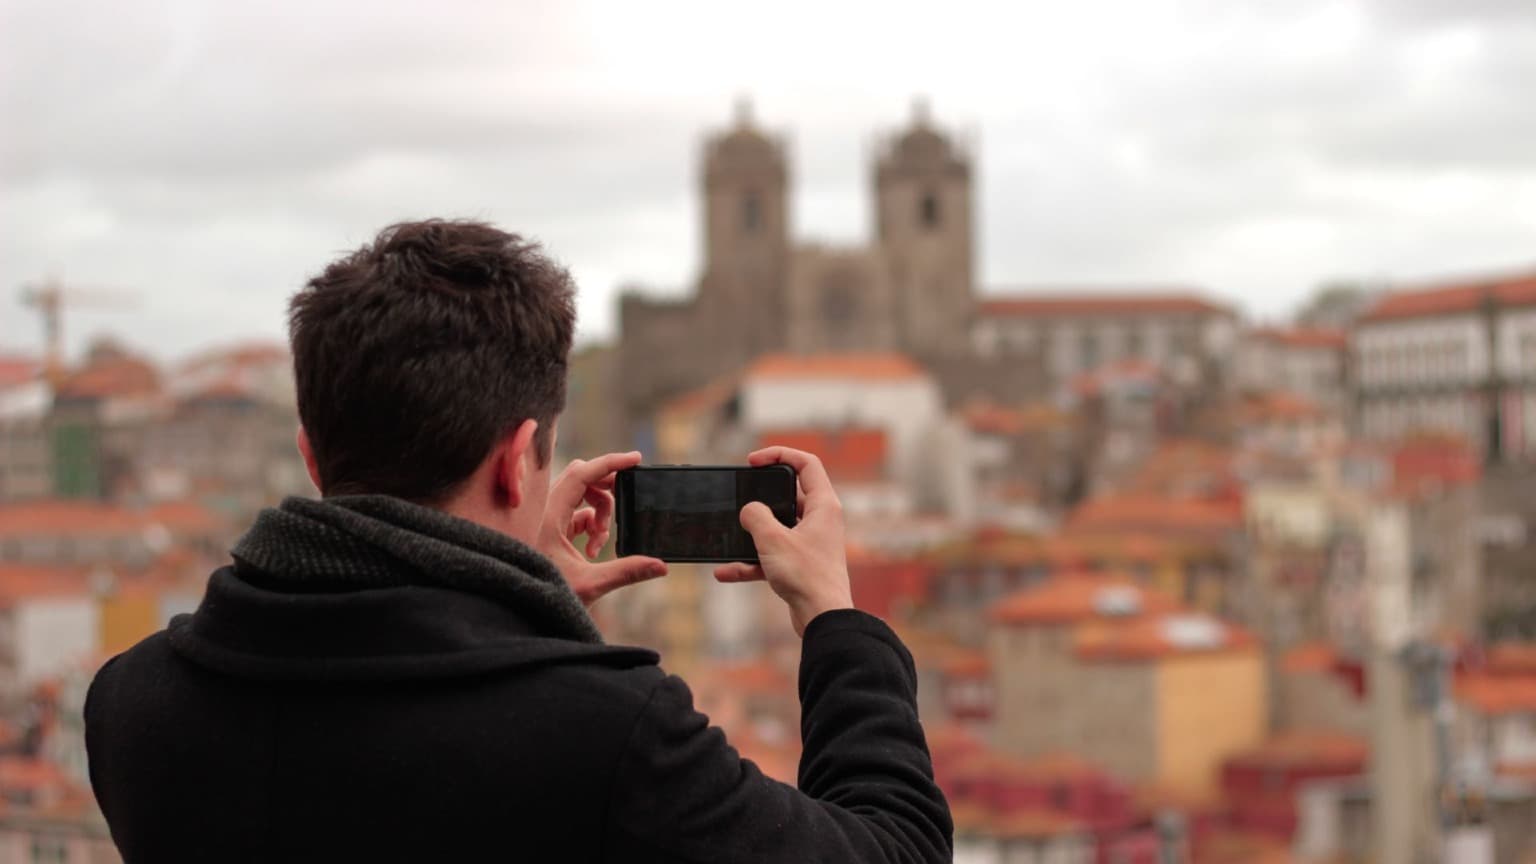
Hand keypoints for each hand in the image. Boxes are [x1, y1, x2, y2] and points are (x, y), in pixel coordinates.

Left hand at [538, 451, 667, 606]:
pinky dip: (592, 525)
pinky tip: (593, 550)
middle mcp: (545, 512)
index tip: (635, 459)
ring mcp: (548, 520)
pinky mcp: (553, 530)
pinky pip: (578, 513)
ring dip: (601, 512)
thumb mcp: (591, 585)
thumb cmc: (545, 597)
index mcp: (549, 516)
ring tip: (601, 540)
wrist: (521, 613)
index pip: (581, 474)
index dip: (610, 463)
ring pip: (582, 496)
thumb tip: (661, 566)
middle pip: (582, 478)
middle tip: (628, 497)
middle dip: (608, 489)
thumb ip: (627, 572)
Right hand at [713, 447, 853, 636]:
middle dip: (761, 497)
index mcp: (823, 505)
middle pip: (789, 494)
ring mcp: (811, 543)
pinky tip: (726, 572)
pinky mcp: (801, 565)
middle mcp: (821, 520)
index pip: (806, 463)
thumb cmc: (807, 577)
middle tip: (741, 495)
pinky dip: (751, 561)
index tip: (754, 461)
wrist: (823, 619)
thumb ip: (756, 516)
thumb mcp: (773, 540)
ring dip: (752, 533)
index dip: (779, 454)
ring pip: (777, 527)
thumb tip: (748, 509)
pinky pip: (772, 555)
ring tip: (731, 536)